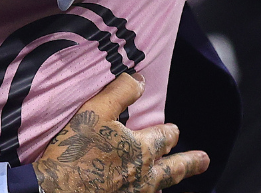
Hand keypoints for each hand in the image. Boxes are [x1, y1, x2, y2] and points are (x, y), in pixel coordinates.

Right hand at [35, 73, 209, 192]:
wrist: (56, 191)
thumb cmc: (75, 150)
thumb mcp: (96, 110)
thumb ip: (121, 92)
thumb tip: (141, 78)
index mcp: (143, 150)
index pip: (166, 136)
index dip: (171, 131)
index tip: (175, 129)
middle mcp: (144, 176)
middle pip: (174, 169)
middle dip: (190, 162)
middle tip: (204, 160)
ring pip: (159, 188)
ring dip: (168, 182)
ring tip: (174, 182)